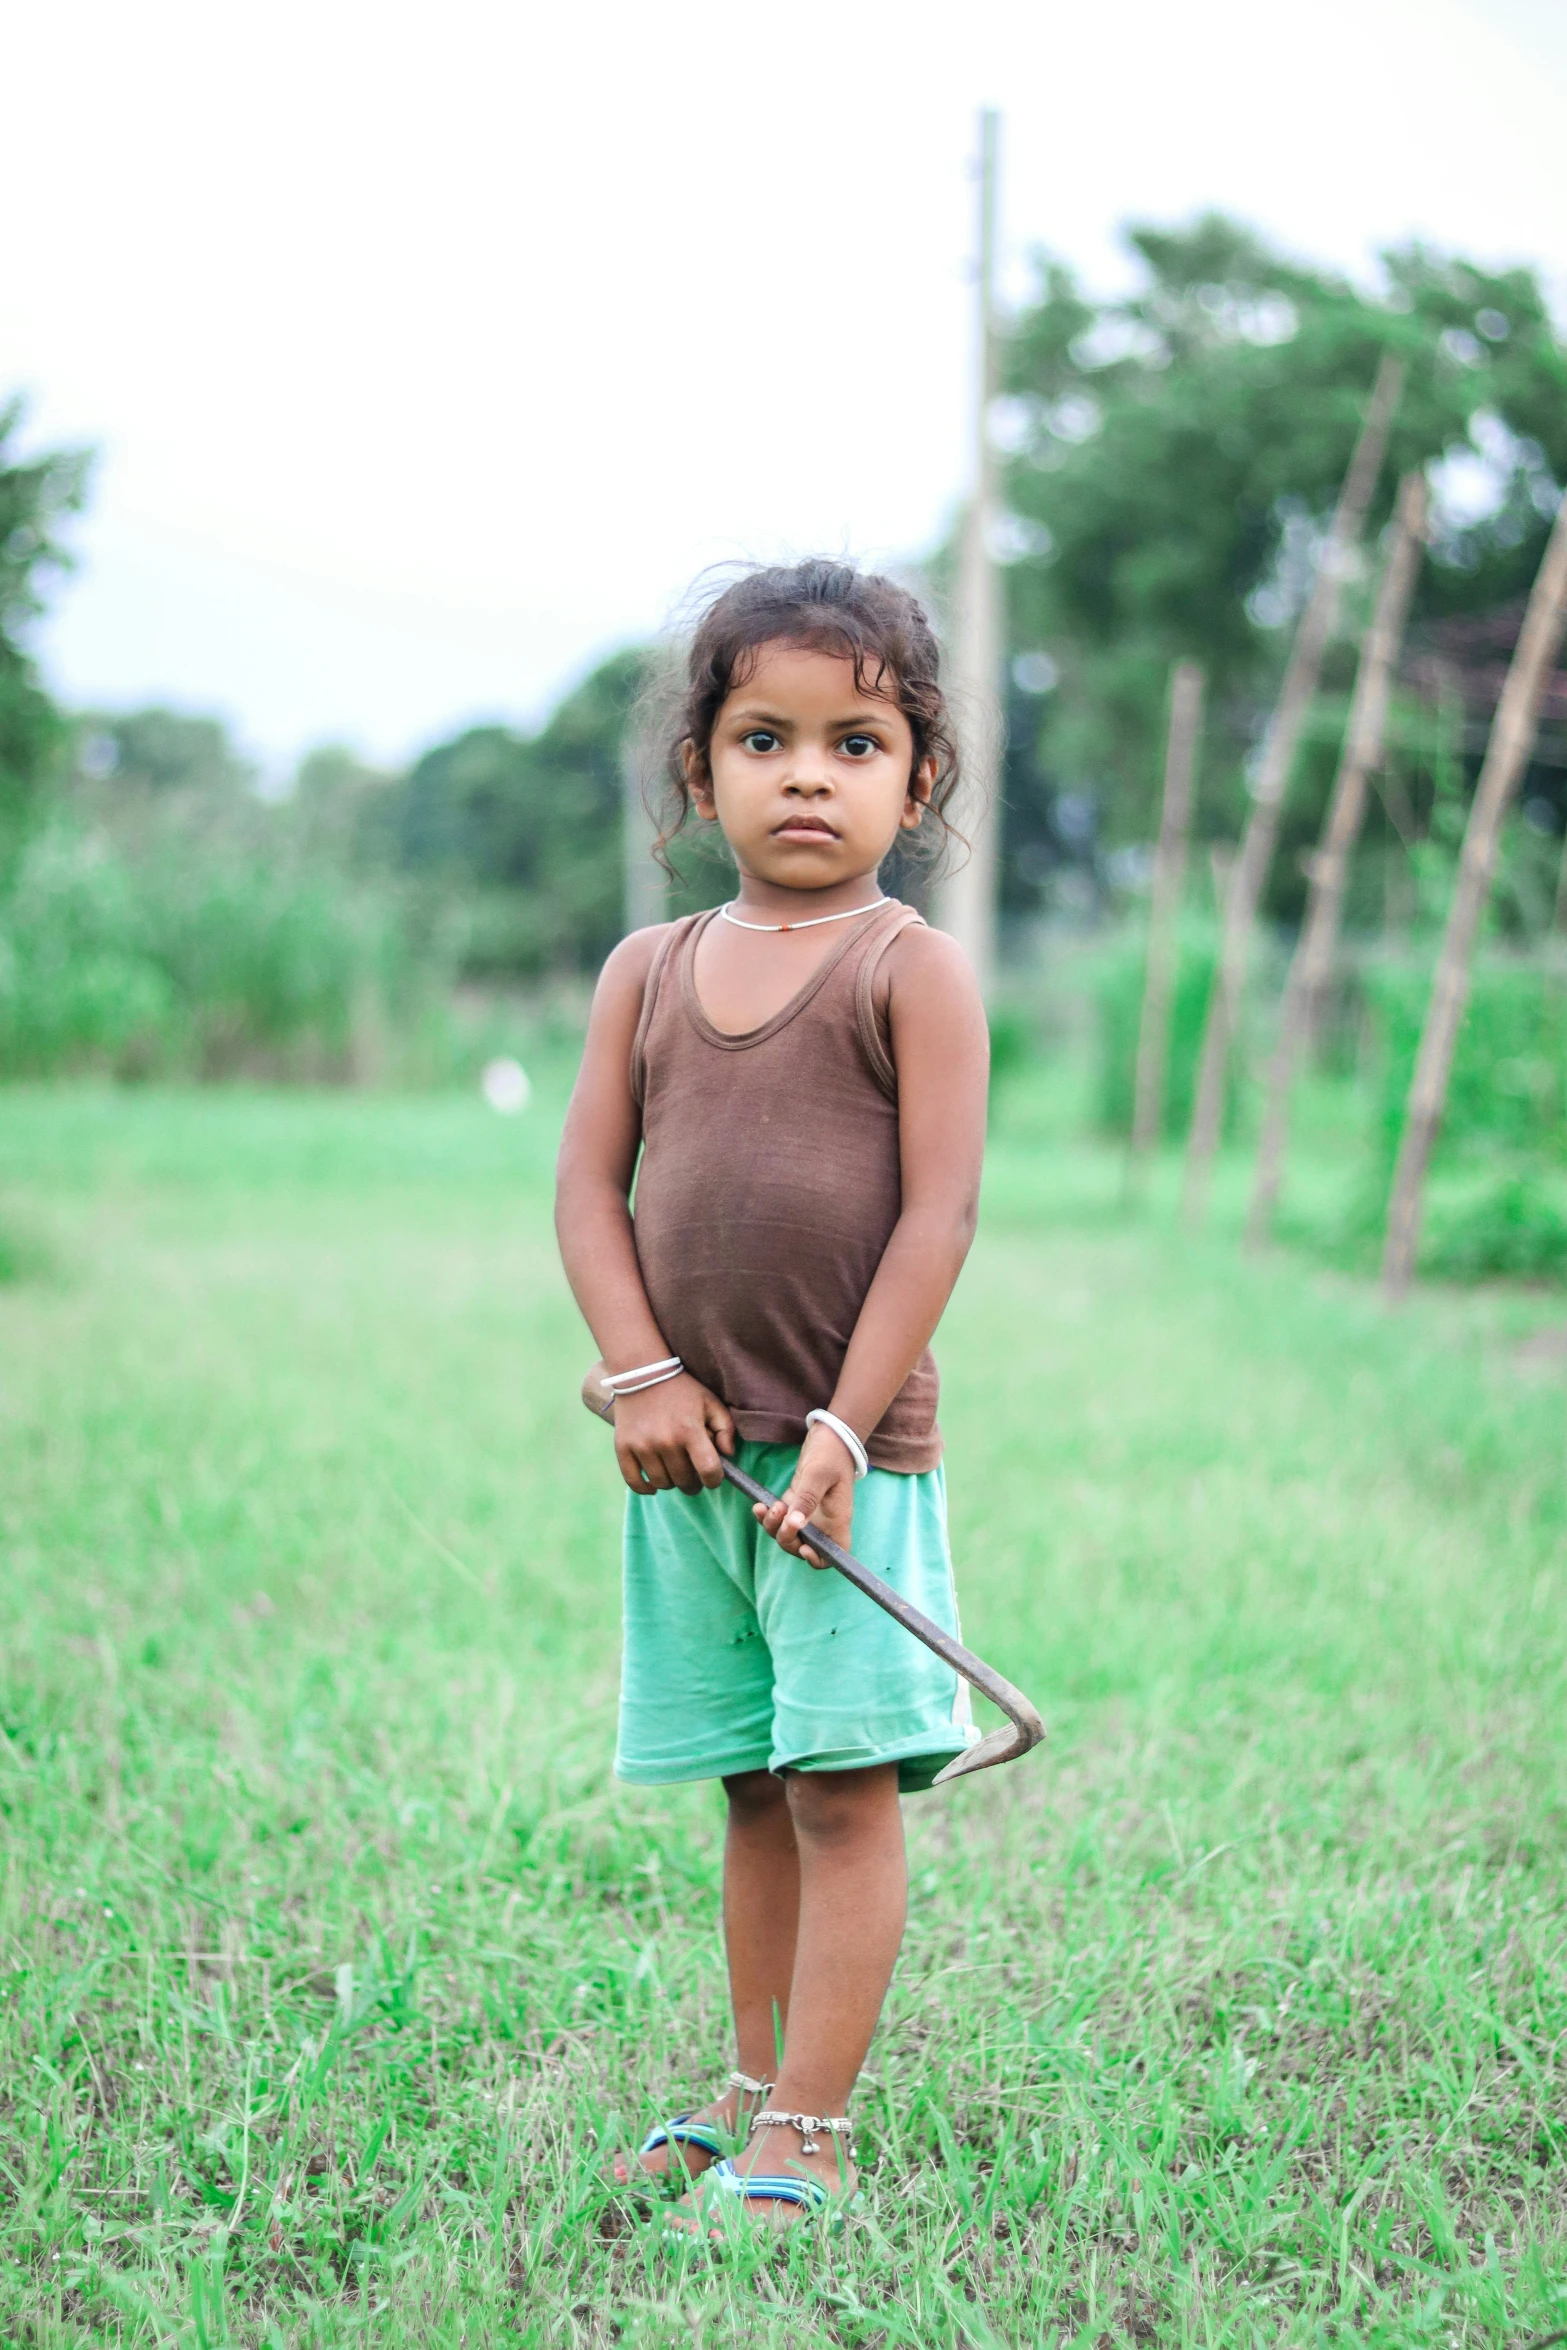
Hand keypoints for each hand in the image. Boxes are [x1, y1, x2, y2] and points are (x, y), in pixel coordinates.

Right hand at [613, 1372, 734, 1496]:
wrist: (641, 1372)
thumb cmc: (681, 1389)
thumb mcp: (710, 1402)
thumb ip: (726, 1428)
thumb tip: (728, 1455)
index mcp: (689, 1430)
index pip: (709, 1471)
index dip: (715, 1479)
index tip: (713, 1477)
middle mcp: (665, 1441)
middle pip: (685, 1481)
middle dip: (694, 1482)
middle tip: (693, 1473)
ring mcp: (642, 1446)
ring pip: (663, 1483)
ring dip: (672, 1483)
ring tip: (674, 1471)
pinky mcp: (623, 1448)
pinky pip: (635, 1482)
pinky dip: (646, 1488)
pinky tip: (654, 1483)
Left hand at [754, 1422, 857, 1568]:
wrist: (829, 1436)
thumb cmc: (831, 1453)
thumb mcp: (818, 1474)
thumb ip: (807, 1499)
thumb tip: (795, 1523)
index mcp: (837, 1520)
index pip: (833, 1555)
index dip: (817, 1559)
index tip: (803, 1547)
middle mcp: (824, 1522)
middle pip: (803, 1548)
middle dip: (786, 1538)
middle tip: (780, 1514)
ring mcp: (809, 1514)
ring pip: (788, 1535)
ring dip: (773, 1527)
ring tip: (767, 1507)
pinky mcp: (797, 1504)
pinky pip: (780, 1520)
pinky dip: (768, 1517)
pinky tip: (759, 1506)